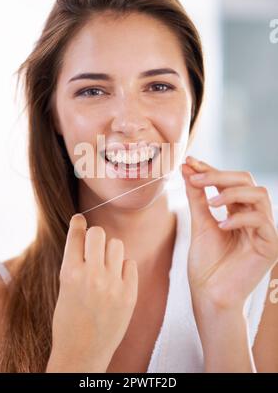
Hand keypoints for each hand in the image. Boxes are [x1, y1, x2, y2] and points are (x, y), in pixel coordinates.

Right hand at [46, 214, 137, 372]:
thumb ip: (75, 264)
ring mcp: (112, 284)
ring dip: (109, 250)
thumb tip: (86, 238)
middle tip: (93, 245)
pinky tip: (116, 278)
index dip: (78, 223)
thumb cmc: (68, 321)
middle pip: (99, 233)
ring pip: (116, 244)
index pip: (76, 234)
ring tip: (105, 265)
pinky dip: (123, 267)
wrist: (82, 353)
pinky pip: (129, 263)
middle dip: (94, 236)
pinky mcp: (129, 294)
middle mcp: (91, 275)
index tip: (80, 219)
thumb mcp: (64, 288)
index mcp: (70, 273)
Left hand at [181, 155, 277, 310]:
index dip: (211, 169)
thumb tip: (187, 168)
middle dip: (220, 175)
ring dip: (232, 192)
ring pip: (259, 194)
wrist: (209, 295)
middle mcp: (253, 217)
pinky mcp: (270, 245)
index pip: (229, 181)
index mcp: (238, 211)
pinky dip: (240, 218)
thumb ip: (196, 197)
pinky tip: (222, 225)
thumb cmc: (205, 263)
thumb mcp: (199, 223)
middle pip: (247, 181)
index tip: (189, 162)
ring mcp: (264, 230)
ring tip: (211, 202)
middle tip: (196, 177)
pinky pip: (261, 221)